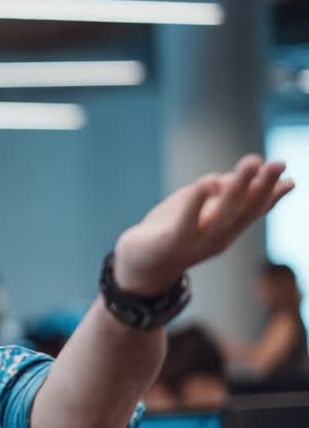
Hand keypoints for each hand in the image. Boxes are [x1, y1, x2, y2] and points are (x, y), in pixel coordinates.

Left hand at [114, 154, 294, 294]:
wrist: (137, 266)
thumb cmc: (169, 232)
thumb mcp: (195, 209)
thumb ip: (215, 193)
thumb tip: (234, 177)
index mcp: (225, 230)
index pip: (252, 211)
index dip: (272, 196)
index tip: (291, 179)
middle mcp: (216, 238)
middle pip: (243, 210)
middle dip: (262, 186)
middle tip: (278, 163)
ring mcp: (194, 242)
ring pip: (221, 214)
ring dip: (238, 187)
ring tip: (251, 162)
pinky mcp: (170, 242)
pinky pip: (185, 222)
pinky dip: (196, 202)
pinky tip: (205, 182)